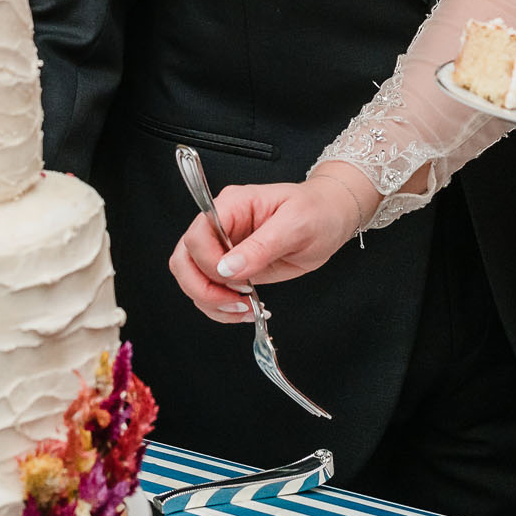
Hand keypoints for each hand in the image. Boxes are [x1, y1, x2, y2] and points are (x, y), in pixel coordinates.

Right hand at [168, 164, 376, 323]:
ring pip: (192, 279)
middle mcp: (221, 225)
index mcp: (232, 205)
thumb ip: (261, 246)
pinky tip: (246, 310)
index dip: (210, 263)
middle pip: (184, 259)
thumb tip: (227, 268)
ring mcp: (225, 247)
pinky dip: (221, 307)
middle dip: (202, 288)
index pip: (197, 235)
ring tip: (245, 310)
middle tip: (235, 302)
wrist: (331, 217)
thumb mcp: (296, 225)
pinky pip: (211, 290)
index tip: (238, 279)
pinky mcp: (233, 267)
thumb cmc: (317, 211)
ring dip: (211, 302)